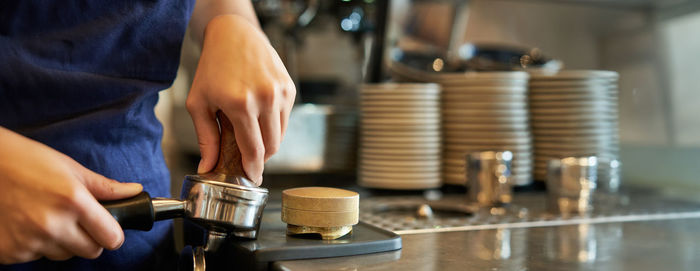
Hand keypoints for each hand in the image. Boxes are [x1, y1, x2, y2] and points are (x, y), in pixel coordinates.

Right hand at [0, 127, 142, 263]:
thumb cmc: (26, 161)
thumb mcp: (70, 168)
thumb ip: (105, 187)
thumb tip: (134, 191)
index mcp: (73, 201)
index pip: (111, 238)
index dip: (113, 234)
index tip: (108, 228)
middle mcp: (52, 224)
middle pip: (91, 251)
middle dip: (90, 238)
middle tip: (77, 220)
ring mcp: (29, 241)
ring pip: (63, 255)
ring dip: (61, 242)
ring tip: (47, 216)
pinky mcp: (9, 252)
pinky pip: (35, 257)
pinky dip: (35, 244)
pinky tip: (27, 223)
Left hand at [186, 14, 295, 183]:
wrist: (234, 35)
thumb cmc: (212, 68)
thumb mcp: (199, 103)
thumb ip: (205, 138)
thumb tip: (207, 167)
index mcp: (240, 105)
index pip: (253, 150)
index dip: (253, 169)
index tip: (251, 178)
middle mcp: (265, 98)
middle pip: (271, 147)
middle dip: (260, 159)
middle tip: (248, 161)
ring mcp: (280, 92)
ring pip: (281, 135)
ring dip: (268, 143)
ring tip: (251, 136)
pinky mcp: (289, 88)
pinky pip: (285, 119)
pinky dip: (274, 125)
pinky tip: (258, 117)